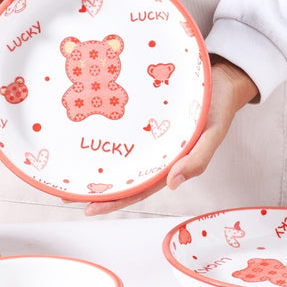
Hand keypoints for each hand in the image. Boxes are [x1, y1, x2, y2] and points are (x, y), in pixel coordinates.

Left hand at [84, 55, 258, 215]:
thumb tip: (172, 185)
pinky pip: (123, 133)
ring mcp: (149, 139)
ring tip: (67, 172)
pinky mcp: (143, 120)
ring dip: (96, 166)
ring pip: (120, 158)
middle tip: (64, 193)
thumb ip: (197, 160)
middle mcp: (156, 155)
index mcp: (171, 165)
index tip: (88, 208)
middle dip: (96, 189)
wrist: (221, 77)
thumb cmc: (219, 106)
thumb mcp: (214, 134)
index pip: (138, 190)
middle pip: (123, 178)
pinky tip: (88, 138)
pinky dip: (106, 140)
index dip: (114, 202)